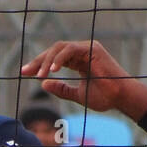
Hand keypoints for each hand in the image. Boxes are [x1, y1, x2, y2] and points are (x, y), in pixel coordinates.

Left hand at [22, 40, 146, 120]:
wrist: (121, 98)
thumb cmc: (105, 97)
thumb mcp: (77, 95)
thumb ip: (61, 89)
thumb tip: (43, 84)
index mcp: (78, 60)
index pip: (54, 58)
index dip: (39, 64)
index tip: (25, 73)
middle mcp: (82, 51)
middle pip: (54, 50)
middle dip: (38, 61)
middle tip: (25, 71)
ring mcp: (87, 48)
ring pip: (60, 48)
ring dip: (47, 61)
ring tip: (39, 74)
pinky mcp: (92, 48)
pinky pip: (70, 49)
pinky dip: (59, 58)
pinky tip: (52, 70)